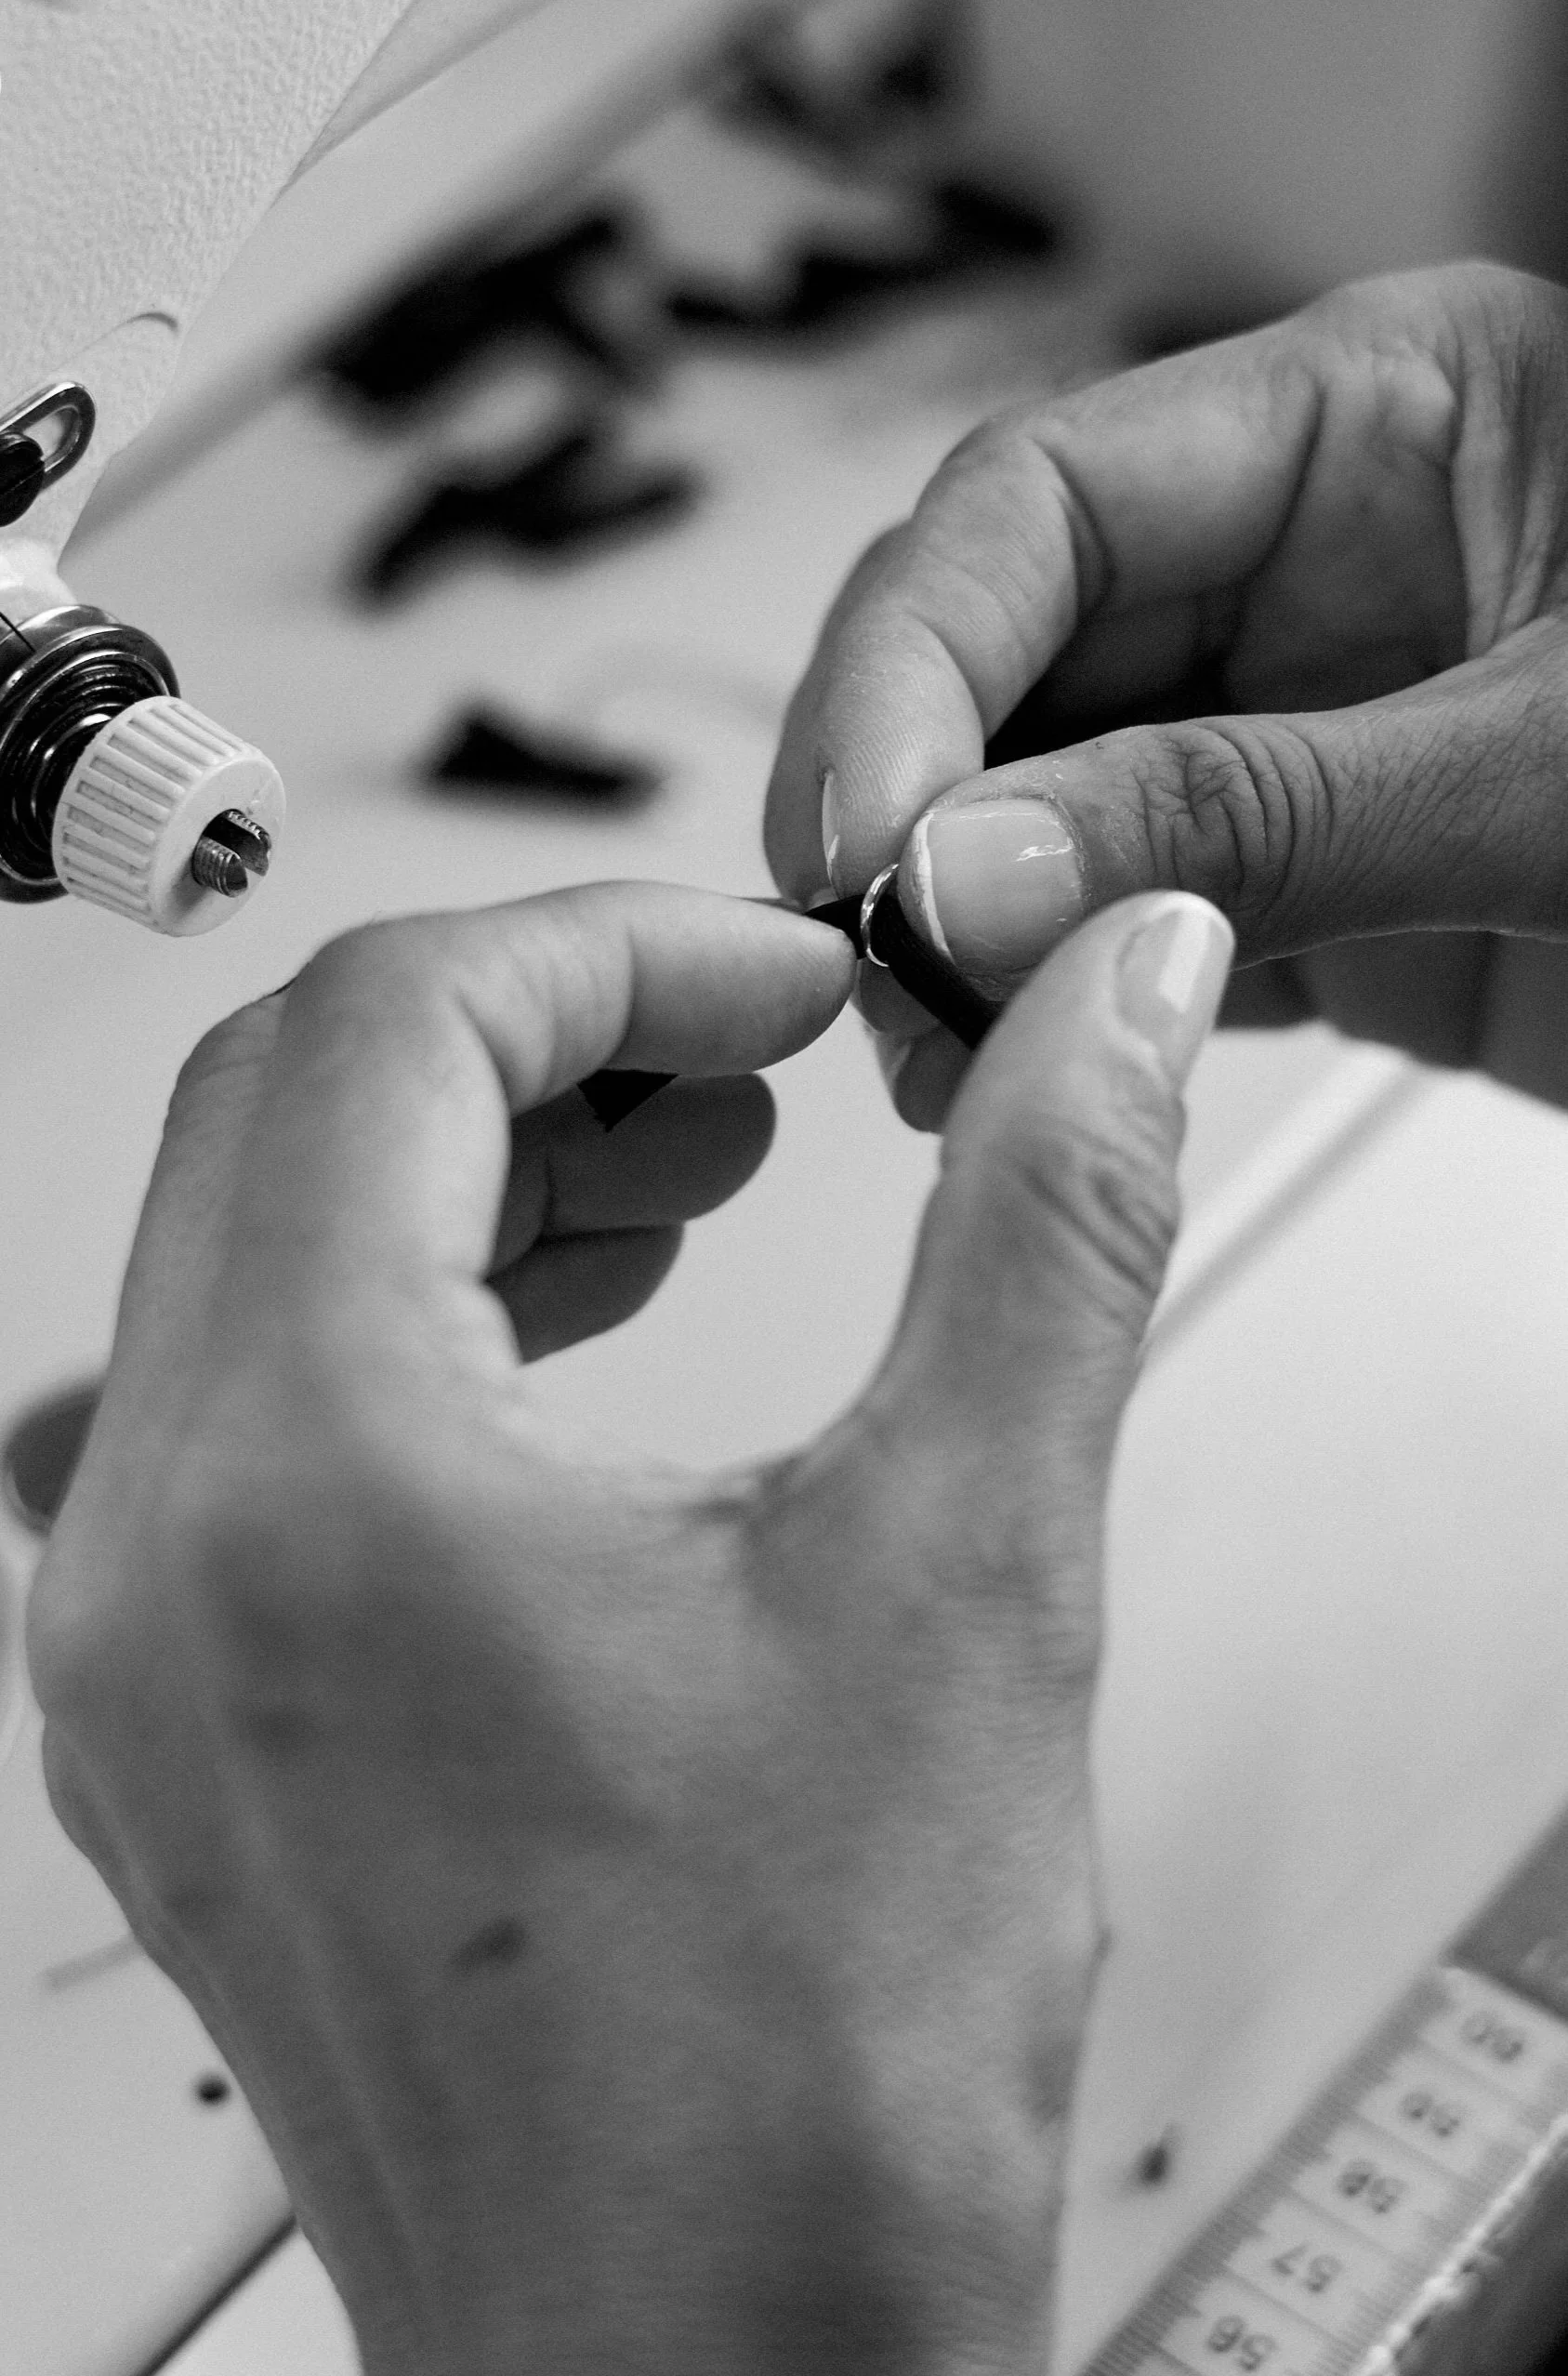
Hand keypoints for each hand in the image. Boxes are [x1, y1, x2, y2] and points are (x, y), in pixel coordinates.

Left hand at [27, 877, 1229, 2375]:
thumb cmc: (793, 2097)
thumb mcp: (966, 1576)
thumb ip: (1043, 1222)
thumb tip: (1110, 997)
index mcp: (303, 1490)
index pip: (386, 1031)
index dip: (617, 946)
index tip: (777, 976)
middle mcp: (150, 1568)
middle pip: (290, 1110)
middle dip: (539, 1029)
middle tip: (744, 1049)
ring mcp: (136, 1664)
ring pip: (250, 1251)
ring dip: (468, 1158)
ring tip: (692, 1171)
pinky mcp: (185, 1736)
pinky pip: (242, 1413)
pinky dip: (407, 1310)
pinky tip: (580, 1332)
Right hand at [766, 261, 1567, 1125]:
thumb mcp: (1566, 757)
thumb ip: (1265, 809)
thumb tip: (974, 872)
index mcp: (1382, 417)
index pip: (1050, 499)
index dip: (916, 655)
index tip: (862, 825)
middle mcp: (1318, 567)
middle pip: (1018, 651)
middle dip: (917, 795)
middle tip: (857, 946)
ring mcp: (1316, 737)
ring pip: (1055, 808)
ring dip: (966, 923)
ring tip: (916, 1040)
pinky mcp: (1341, 895)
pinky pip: (1145, 932)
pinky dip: (1058, 1008)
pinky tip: (1002, 1068)